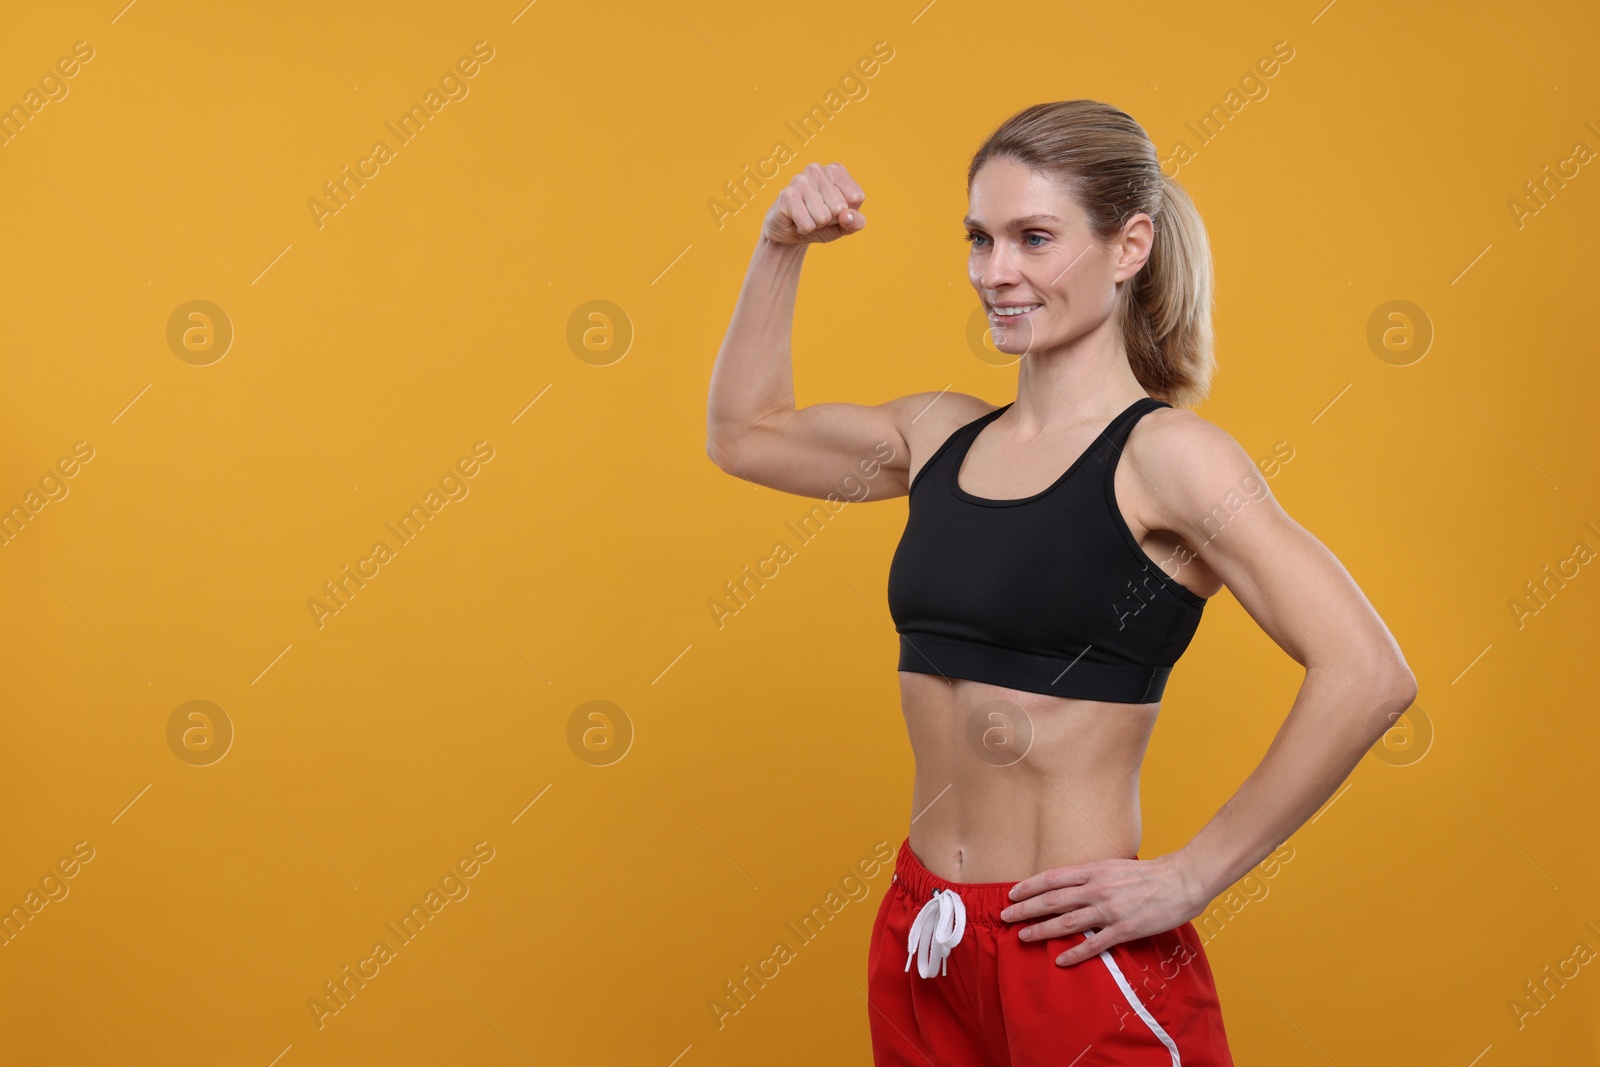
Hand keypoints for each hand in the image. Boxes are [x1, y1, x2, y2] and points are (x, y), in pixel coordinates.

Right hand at [761, 162, 866, 244]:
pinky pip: (808, 224)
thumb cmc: (821, 224)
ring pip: (823, 217)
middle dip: (831, 219)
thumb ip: (856, 222)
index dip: (846, 212)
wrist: (790, 233)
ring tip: (807, 216)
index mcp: (836, 171)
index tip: (834, 210)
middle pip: (840, 207)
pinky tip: (797, 221)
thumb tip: (847, 216)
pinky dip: (804, 229)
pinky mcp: (787, 195)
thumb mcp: (845, 225)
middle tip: (818, 215)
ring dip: (816, 224)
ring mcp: (801, 180)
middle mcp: (818, 170)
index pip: (856, 197)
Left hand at [998, 852, 1199, 966]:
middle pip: (1052, 900)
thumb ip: (1091, 875)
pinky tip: (1059, 959)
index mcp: (1094, 869)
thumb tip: (1070, 883)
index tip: (1012, 894)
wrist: (1181, 880)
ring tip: (1023, 937)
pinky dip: (1074, 953)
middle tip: (1005, 917)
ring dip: (1041, 930)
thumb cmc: (1149, 873)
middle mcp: (1096, 888)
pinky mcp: (1124, 929)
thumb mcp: (1114, 865)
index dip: (1029, 886)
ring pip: (1066, 922)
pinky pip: (1093, 944)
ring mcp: (1109, 910)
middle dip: (1025, 909)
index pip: (1052, 878)